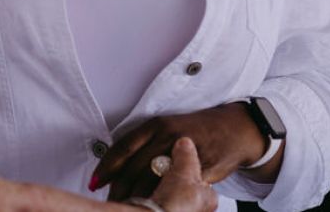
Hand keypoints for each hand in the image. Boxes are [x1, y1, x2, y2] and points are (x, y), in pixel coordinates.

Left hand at [93, 103, 266, 201]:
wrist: (235, 129)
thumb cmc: (195, 130)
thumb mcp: (166, 129)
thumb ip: (143, 146)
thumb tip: (115, 170)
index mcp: (156, 125)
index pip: (123, 148)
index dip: (106, 168)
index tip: (94, 183)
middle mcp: (168, 137)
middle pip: (136, 170)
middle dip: (121, 191)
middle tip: (112, 203)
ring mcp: (186, 154)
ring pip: (154, 183)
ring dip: (141, 200)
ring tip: (131, 209)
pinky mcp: (202, 171)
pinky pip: (179, 191)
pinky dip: (167, 202)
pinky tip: (160, 208)